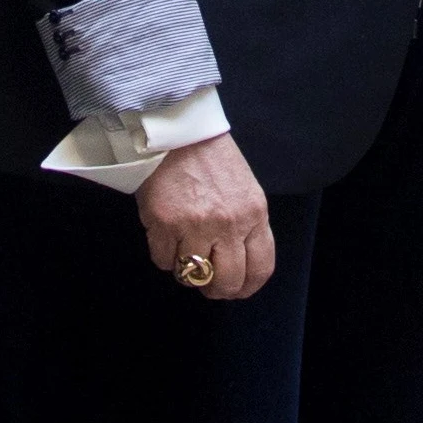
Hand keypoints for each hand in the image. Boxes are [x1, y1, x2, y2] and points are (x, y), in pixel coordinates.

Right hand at [138, 131, 272, 299]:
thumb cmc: (210, 158)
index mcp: (254, 214)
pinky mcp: (164, 224)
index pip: (260, 268)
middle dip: (215, 288)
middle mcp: (229, 224)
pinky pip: (163, 260)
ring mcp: (195, 225)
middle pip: (227, 281)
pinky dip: (163, 254)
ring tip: (181, 249)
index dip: (246, 287)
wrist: (177, 131)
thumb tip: (238, 264)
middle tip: (205, 281)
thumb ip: (246, 225)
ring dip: (185, 269)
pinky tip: (165, 234)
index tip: (235, 290)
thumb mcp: (244, 190)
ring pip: (191, 275)